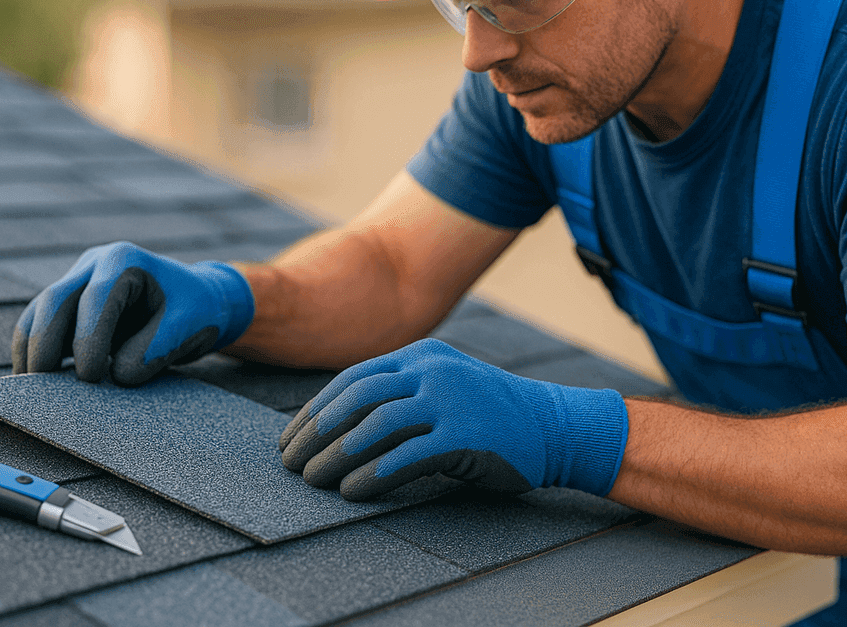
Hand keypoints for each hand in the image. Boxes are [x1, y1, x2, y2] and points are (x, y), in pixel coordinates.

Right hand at [12, 241, 253, 385]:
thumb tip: (116, 375)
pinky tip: (36, 382)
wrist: (198, 300)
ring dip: (30, 349)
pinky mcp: (71, 304)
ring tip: (29, 390)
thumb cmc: (195, 310)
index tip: (90, 377)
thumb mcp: (185, 327)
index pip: (96, 299)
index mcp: (125, 261)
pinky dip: (35, 351)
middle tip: (42, 388)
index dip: (88, 338)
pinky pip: (42, 325)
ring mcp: (79, 281)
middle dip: (44, 344)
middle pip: (55, 300)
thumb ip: (152, 349)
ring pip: (40, 312)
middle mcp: (95, 265)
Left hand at [279, 338, 627, 499]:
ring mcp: (450, 401)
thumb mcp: (442, 386)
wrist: (555, 426)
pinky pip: (406, 456)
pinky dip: (373, 474)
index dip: (315, 411)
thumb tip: (335, 427)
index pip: (352, 379)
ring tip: (312, 480)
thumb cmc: (489, 413)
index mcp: (420, 355)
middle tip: (291, 464)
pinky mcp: (465, 436)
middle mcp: (431, 371)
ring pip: (375, 426)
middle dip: (316, 433)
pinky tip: (352, 491)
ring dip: (336, 455)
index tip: (290, 439)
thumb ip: (398, 395)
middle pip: (356, 399)